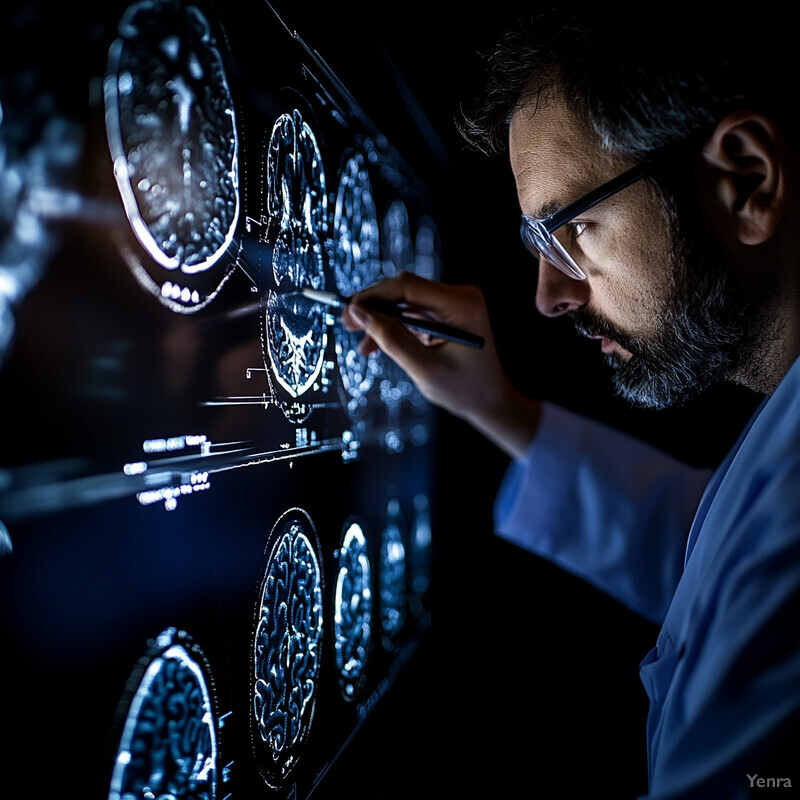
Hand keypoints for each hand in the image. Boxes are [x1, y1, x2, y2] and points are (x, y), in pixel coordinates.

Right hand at [341, 271, 539, 458]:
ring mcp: (452, 304)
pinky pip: (412, 313)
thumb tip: (360, 314)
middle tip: (346, 323)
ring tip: (361, 342)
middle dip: (373, 307)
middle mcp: (459, 296)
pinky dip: (393, 327)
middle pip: (403, 289)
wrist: (489, 401)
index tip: (349, 311)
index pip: (407, 286)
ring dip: (380, 320)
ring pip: (403, 301)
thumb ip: (391, 340)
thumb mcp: (423, 368)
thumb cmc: (464, 389)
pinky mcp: (445, 314)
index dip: (373, 296)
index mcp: (461, 304)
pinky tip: (374, 345)